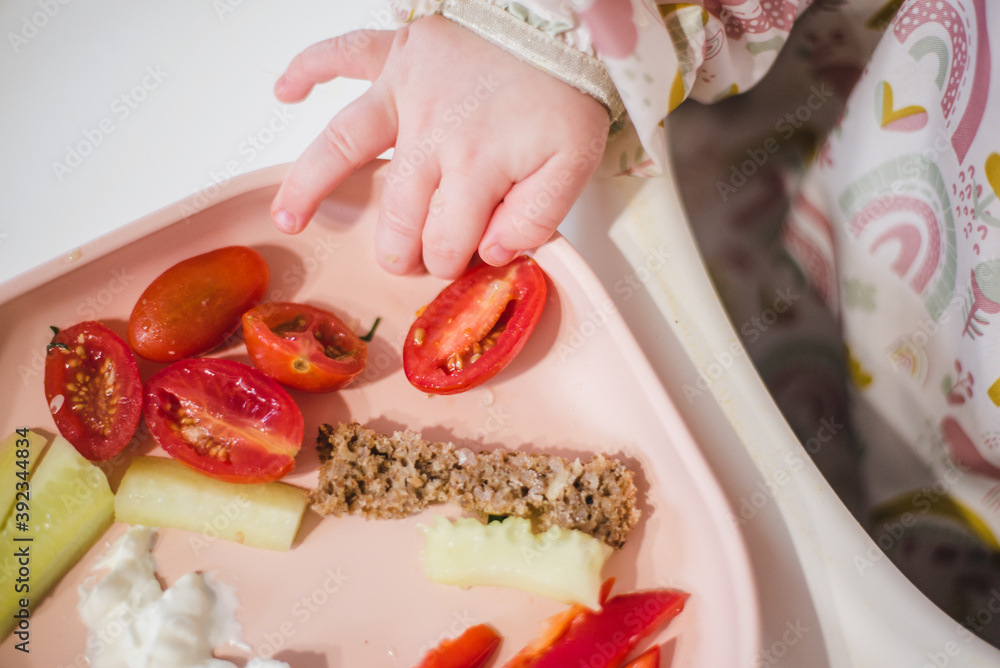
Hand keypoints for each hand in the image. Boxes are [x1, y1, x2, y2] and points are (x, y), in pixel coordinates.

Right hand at [271, 15, 609, 278]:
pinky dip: (310, 67)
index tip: (456, 263)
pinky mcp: (399, 52)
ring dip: (312, 184)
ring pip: (346, 145)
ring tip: (288, 218)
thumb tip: (491, 253)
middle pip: (397, 212)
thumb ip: (535, 218)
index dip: (447, 263)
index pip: (444, 241)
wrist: (565, 24)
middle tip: (403, 259)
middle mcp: (430, 135)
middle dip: (399, 248)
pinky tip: (285, 91)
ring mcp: (407, 91)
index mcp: (476, 168)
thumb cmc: (567, 92)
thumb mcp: (573, 165)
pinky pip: (344, 53)